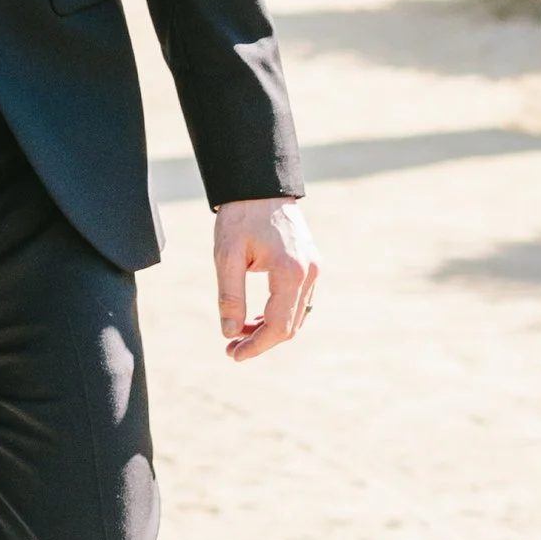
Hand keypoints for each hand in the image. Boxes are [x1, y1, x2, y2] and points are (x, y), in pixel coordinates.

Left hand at [214, 195, 317, 362]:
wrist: (260, 185)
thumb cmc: (240, 216)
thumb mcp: (227, 256)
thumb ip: (230, 296)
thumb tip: (228, 332)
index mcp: (290, 272)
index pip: (278, 326)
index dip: (256, 346)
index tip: (233, 354)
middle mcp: (308, 273)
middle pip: (290, 326)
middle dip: (261, 341)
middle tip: (231, 348)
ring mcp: (313, 269)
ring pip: (296, 316)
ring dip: (269, 330)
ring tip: (239, 333)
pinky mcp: (310, 264)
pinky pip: (299, 302)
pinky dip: (279, 314)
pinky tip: (255, 317)